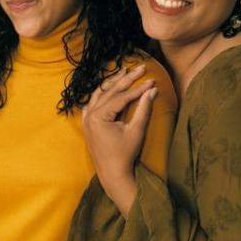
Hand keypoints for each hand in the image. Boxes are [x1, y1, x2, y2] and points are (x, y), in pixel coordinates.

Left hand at [82, 65, 156, 217]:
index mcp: (99, 117)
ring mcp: (86, 119)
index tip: (152, 80)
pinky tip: (108, 87)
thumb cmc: (125, 154)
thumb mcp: (136, 131)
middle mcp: (89, 115)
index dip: (138, 88)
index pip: (121, 97)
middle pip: (110, 91)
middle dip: (126, 79)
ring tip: (125, 72)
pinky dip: (102, 94)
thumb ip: (144, 109)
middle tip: (141, 68)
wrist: (113, 173)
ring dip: (113, 83)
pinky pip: (93, 103)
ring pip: (99, 94)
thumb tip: (153, 90)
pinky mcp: (88, 123)